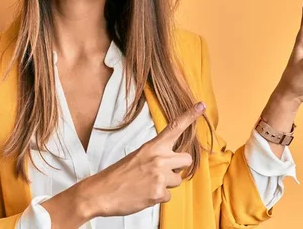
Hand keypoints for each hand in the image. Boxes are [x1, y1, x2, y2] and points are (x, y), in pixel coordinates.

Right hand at [81, 102, 206, 217]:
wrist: (101, 192)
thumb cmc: (118, 175)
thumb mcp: (137, 156)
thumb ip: (156, 155)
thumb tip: (171, 162)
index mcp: (152, 146)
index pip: (175, 128)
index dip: (190, 116)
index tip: (201, 106)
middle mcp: (159, 158)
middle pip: (187, 160)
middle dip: (179, 167)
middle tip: (163, 172)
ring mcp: (159, 176)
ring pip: (178, 180)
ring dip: (166, 184)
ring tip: (147, 184)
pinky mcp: (158, 193)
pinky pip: (169, 196)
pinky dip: (158, 197)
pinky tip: (144, 194)